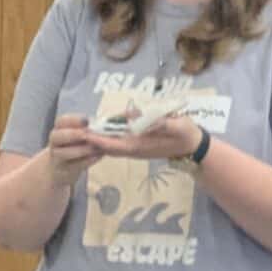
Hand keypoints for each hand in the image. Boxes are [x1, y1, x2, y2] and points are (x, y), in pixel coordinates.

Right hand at [46, 113, 98, 186]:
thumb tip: (105, 126)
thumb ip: (88, 130)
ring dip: (83, 150)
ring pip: (65, 153)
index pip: (61, 121)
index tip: (87, 121)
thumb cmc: (75, 145)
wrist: (62, 167)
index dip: (73, 120)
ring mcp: (57, 156)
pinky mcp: (64, 169)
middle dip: (73, 135)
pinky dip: (88, 160)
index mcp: (59, 128)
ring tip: (97, 148)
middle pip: (57, 136)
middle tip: (86, 135)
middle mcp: (55, 141)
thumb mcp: (79, 134)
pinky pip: (75, 165)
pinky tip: (99, 156)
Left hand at [75, 113, 204, 165]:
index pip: (115, 145)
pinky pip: (120, 139)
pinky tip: (103, 125)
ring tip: (84, 127)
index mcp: (141, 146)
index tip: (86, 135)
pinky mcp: (139, 142)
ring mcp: (136, 146)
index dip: (100, 141)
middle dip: (94, 140)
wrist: (193, 145)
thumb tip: (149, 122)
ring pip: (113, 143)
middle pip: (109, 146)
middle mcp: (135, 148)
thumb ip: (164, 124)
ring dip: (100, 136)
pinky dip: (110, 133)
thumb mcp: (178, 126)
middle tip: (78, 130)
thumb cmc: (187, 135)